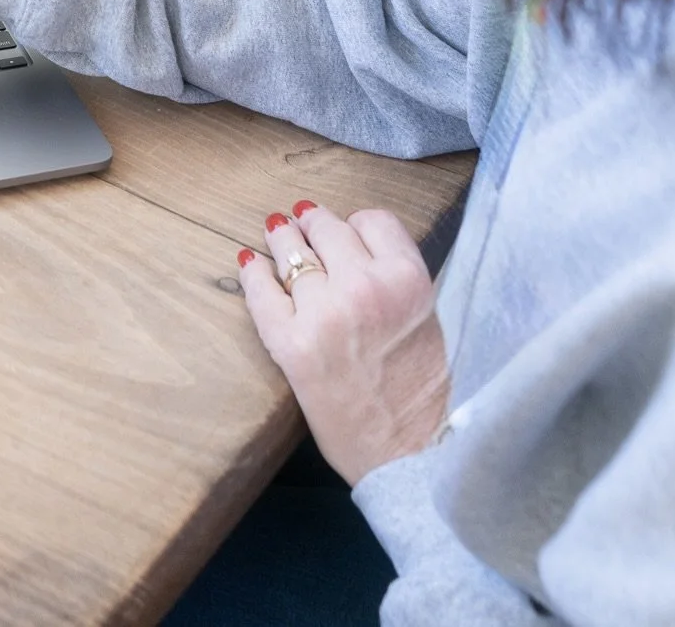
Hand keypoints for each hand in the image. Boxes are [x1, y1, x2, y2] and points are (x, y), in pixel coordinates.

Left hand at [238, 200, 449, 484]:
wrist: (409, 453)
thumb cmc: (422, 392)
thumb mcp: (426, 318)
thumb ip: (394, 279)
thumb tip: (351, 246)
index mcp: (408, 280)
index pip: (373, 221)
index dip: (356, 225)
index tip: (346, 231)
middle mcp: (365, 287)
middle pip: (327, 229)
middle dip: (315, 226)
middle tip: (303, 224)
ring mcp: (324, 314)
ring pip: (291, 253)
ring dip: (282, 240)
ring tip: (277, 233)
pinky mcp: (291, 344)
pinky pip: (261, 293)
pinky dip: (253, 275)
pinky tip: (249, 265)